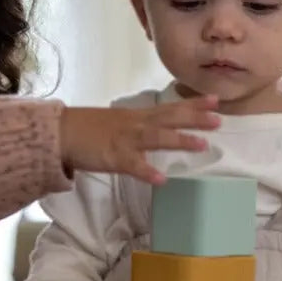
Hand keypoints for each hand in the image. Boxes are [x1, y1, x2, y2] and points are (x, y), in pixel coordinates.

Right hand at [59, 96, 219, 184]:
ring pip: (157, 137)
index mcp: (138, 116)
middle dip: (195, 118)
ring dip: (179, 140)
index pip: (170, 107)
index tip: (215, 100)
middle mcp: (136, 124)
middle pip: (169, 118)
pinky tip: (162, 180)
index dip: (193, 104)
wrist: (61, 132)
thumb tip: (159, 131)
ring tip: (202, 145)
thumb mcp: (119, 122)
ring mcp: (125, 140)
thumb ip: (140, 126)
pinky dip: (147, 172)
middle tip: (219, 119)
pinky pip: (133, 165)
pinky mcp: (113, 157)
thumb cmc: (88, 129)